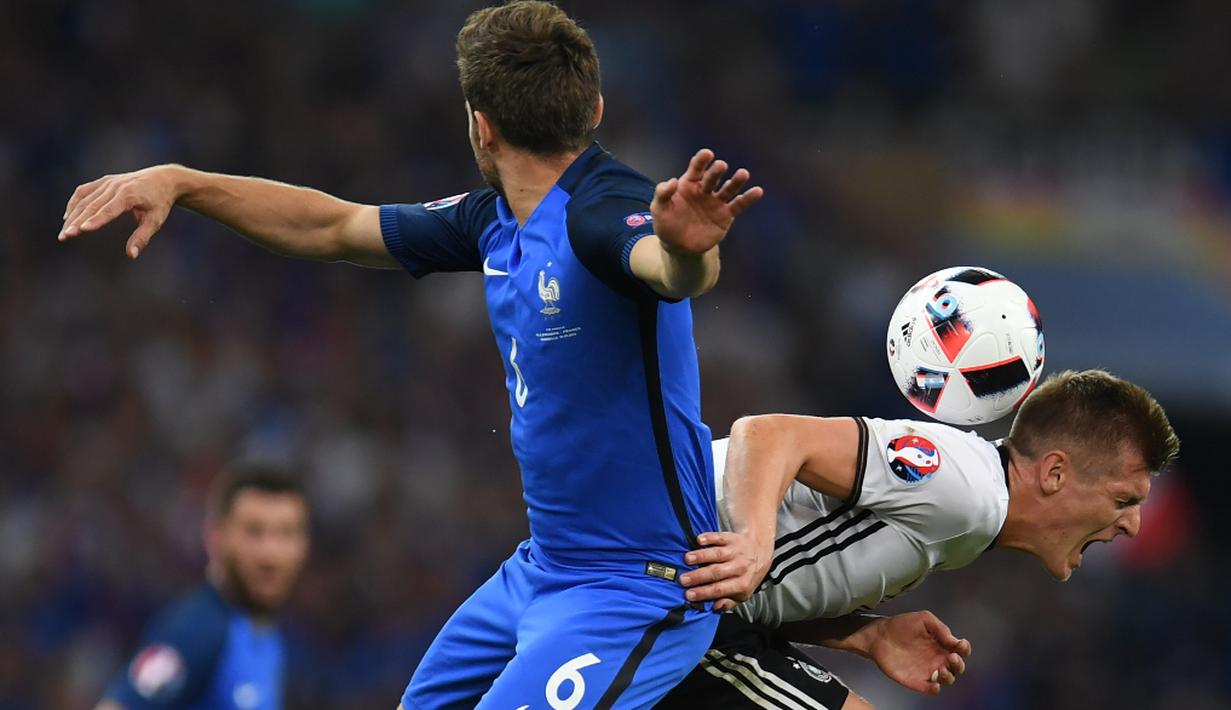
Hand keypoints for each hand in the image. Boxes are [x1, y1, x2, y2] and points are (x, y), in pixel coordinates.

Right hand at [59, 165, 181, 257]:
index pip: (109, 210)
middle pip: (92, 206)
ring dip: (72, 215)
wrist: (163, 179)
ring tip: (64, 233)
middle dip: (77, 221)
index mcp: (129, 195)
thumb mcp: (155, 220)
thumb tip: (132, 255)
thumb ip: (142, 237)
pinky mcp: (104, 181)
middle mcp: (116, 187)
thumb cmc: (160, 202)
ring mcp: (108, 182)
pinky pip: (84, 191)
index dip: (95, 220)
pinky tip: (68, 216)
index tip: (81, 230)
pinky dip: (74, 203)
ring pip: (85, 200)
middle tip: (64, 237)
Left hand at [650, 149, 762, 254]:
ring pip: (728, 188)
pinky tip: (757, 191)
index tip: (707, 154)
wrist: (678, 246)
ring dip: (736, 181)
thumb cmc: (667, 224)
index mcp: (689, 183)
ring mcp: (716, 202)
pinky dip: (748, 198)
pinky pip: (738, 205)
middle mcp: (705, 189)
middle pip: (713, 177)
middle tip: (721, 166)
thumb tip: (672, 181)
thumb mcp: (658, 209)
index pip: (696, 168)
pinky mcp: (726, 215)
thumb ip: (663, 193)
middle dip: (716, 171)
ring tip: (743, 174)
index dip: (702, 160)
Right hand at [678, 531, 771, 611]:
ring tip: (687, 559)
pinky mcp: (731, 538)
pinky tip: (698, 540)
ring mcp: (735, 551)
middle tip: (683, 580)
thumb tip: (715, 607)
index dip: (703, 593)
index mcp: (742, 584)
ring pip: (716, 554)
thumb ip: (728, 602)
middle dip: (698, 576)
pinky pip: (719, 537)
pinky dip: (709, 538)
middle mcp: (739, 567)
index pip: (720, 589)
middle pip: (716, 572)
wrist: (759, 552)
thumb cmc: (746, 576)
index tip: (688, 595)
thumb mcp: (742, 594)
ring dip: (701, 556)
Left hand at [865, 611, 970, 695]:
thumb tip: (954, 640)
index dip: (964, 649)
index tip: (960, 645)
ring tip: (940, 670)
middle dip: (958, 664)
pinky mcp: (917, 681)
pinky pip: (930, 690)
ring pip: (947, 680)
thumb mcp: (923, 619)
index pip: (960, 650)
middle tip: (951, 657)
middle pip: (957, 667)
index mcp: (942, 644)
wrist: (880, 636)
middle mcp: (938, 658)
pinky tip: (933, 684)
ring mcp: (928, 670)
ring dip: (948, 677)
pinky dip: (934, 690)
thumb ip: (940, 628)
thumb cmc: (901, 625)